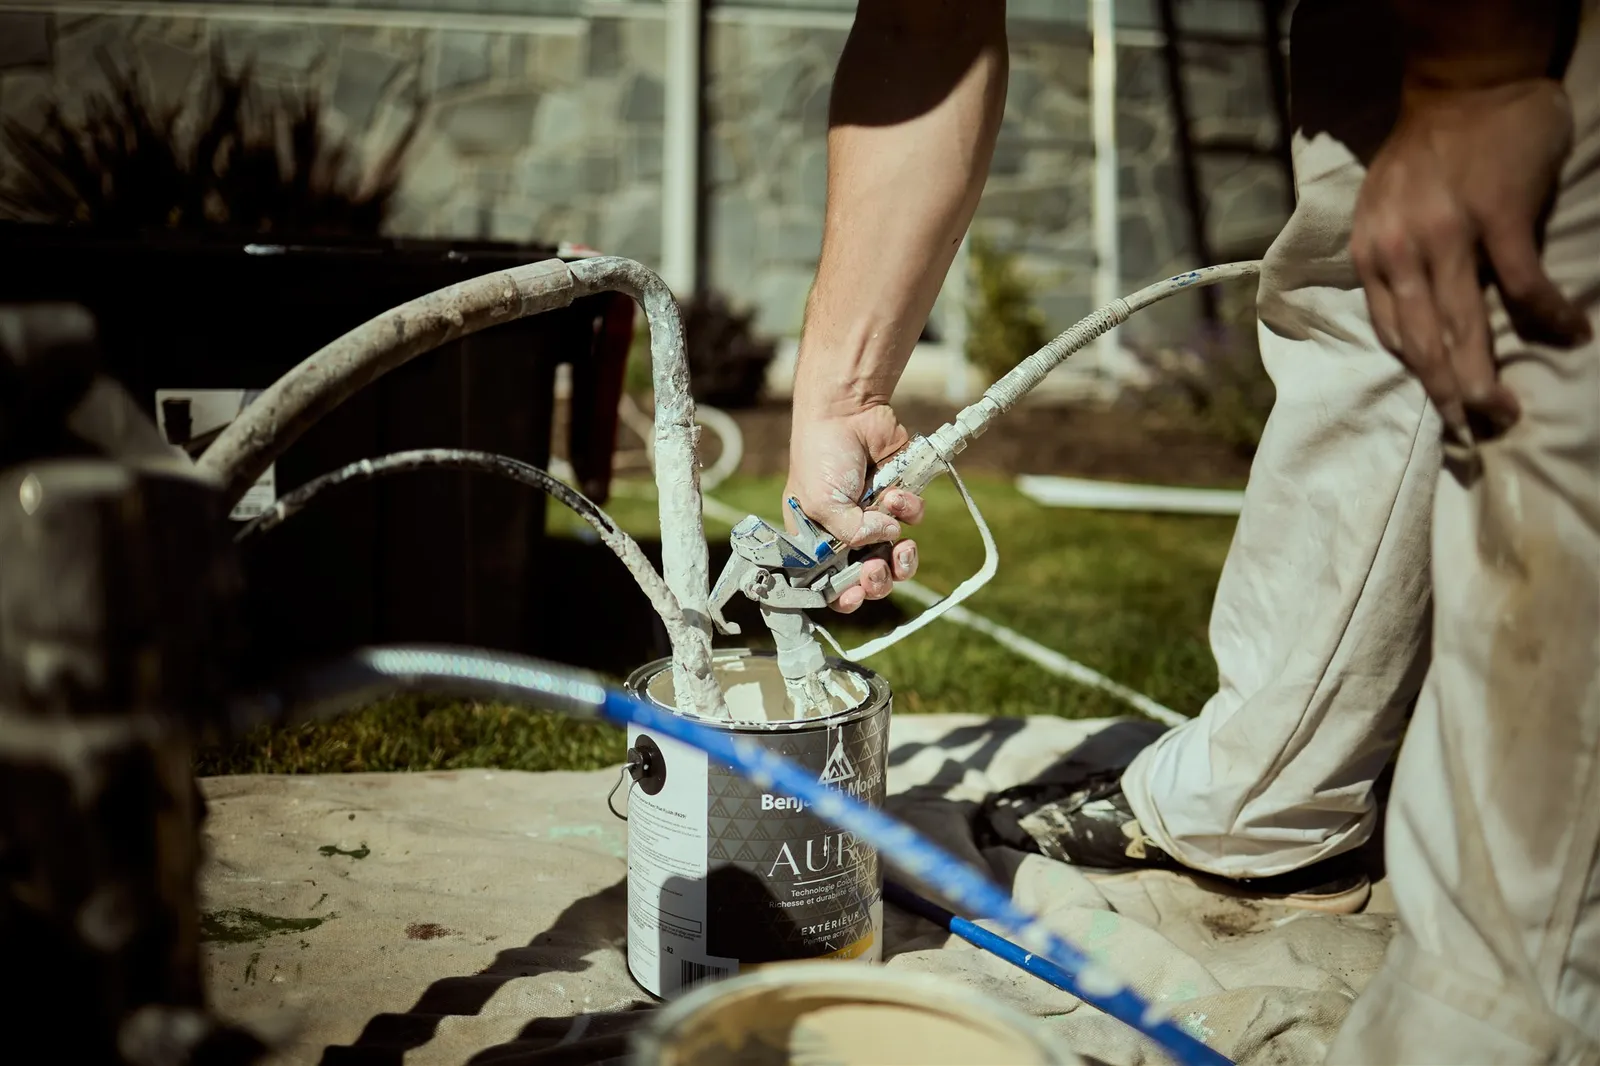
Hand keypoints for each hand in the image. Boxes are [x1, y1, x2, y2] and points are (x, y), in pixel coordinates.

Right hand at [786, 403, 924, 612]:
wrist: (848, 412)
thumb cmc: (820, 456)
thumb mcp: (821, 503)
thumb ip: (851, 533)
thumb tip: (889, 538)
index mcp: (817, 540)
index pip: (829, 583)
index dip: (843, 597)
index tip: (855, 596)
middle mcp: (846, 535)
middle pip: (869, 579)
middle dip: (878, 580)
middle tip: (877, 568)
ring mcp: (875, 519)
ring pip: (898, 558)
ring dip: (902, 556)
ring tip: (902, 543)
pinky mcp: (900, 498)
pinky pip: (913, 520)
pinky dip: (909, 508)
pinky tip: (897, 491)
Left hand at [1351, 78, 1590, 438]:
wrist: (1467, 86)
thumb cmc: (1429, 152)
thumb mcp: (1383, 210)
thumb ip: (1393, 261)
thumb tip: (1413, 320)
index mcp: (1372, 255)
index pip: (1392, 333)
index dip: (1420, 377)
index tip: (1443, 410)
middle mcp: (1401, 251)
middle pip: (1425, 342)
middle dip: (1449, 394)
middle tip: (1473, 431)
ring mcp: (1448, 235)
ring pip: (1465, 326)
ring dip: (1485, 377)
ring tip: (1503, 413)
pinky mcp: (1498, 217)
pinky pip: (1522, 285)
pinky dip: (1545, 316)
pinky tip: (1567, 335)